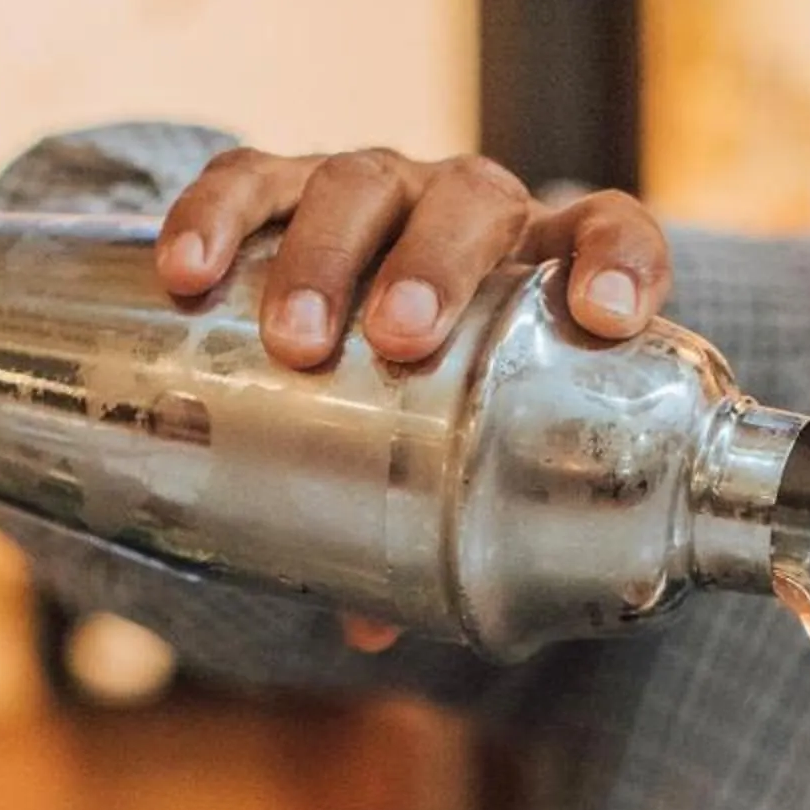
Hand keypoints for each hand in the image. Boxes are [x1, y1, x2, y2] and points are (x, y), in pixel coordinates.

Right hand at [159, 149, 674, 649]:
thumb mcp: (458, 453)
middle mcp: (471, 212)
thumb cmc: (434, 394)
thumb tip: (370, 631)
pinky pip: (250, 178)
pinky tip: (189, 271)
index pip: (610, 232)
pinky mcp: (286, 183)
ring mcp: (380, 190)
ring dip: (326, 254)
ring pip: (360, 184)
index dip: (620, 264)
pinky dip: (218, 214)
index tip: (608, 316)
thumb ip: (436, 530)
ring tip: (294, 338)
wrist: (350, 301)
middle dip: (433, 268)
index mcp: (546, 268)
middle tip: (397, 340)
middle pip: (469, 202)